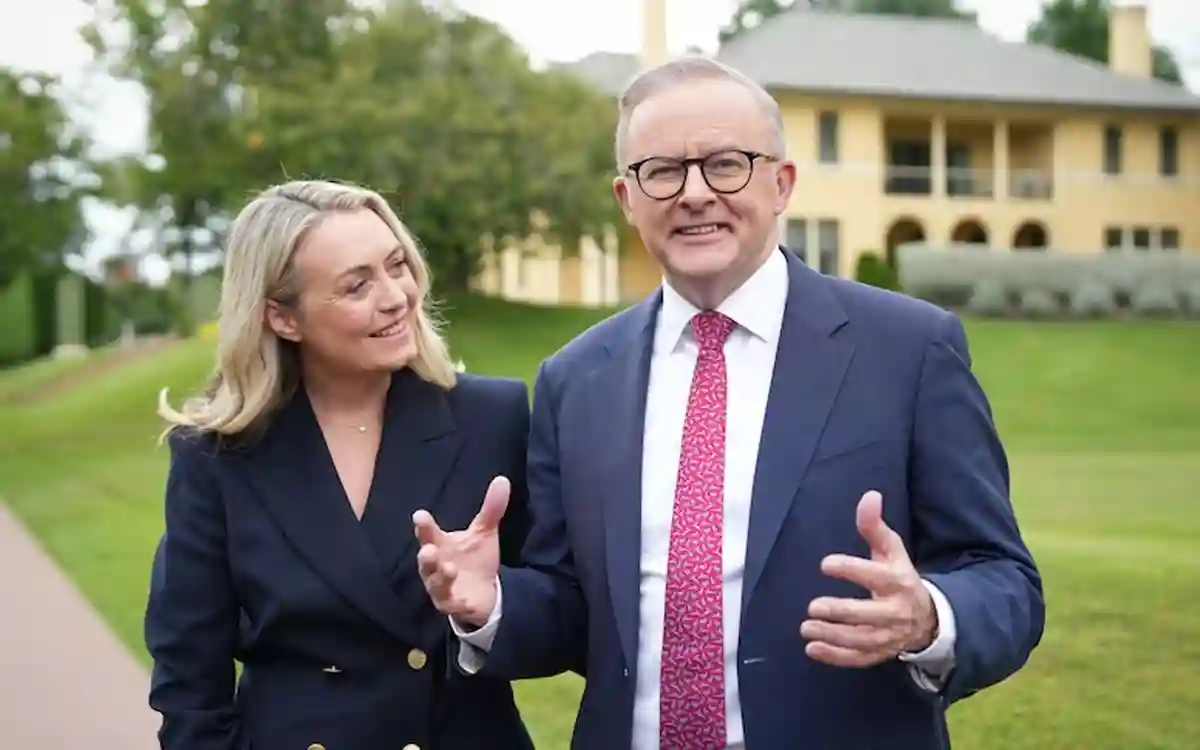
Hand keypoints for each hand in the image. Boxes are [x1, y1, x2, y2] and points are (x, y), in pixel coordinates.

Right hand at [413, 476, 508, 627]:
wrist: (482, 592)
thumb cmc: (474, 558)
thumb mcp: (484, 532)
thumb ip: (491, 509)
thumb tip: (503, 480)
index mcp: (440, 545)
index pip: (428, 534)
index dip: (423, 526)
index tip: (420, 515)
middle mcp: (436, 566)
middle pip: (426, 561)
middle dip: (426, 556)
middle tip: (429, 549)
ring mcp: (442, 588)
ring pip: (436, 584)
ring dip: (441, 577)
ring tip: (450, 568)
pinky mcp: (454, 605)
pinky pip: (453, 606)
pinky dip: (457, 603)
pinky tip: (464, 600)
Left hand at [801, 490, 936, 667]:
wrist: (927, 617)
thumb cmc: (899, 576)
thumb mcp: (891, 550)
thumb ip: (875, 525)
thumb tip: (870, 495)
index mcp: (897, 581)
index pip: (874, 576)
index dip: (850, 569)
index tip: (825, 564)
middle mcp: (894, 611)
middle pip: (867, 615)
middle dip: (839, 612)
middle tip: (812, 606)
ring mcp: (888, 635)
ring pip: (861, 640)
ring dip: (832, 636)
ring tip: (806, 627)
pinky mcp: (880, 652)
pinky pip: (859, 658)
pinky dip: (836, 657)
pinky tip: (813, 649)